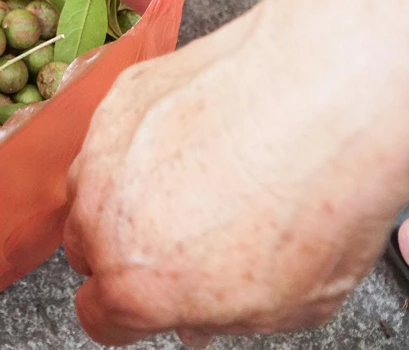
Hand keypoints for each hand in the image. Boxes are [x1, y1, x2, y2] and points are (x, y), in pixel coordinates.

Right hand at [63, 0, 408, 344]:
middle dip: (126, 252)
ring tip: (195, 179)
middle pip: (86, 248)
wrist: (323, 92)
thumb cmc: (317, 194)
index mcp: (137, 285)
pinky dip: (150, 136)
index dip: (129, 316)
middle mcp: (103, 216)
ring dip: (130, 192)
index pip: (99, 316)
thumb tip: (204, 312)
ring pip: (96, 185)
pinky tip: (205, 133)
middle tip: (182, 239)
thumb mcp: (293, 303)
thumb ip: (228, 316)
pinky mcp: (123, 94)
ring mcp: (106, 148)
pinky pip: (121, 129)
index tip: (152, 303)